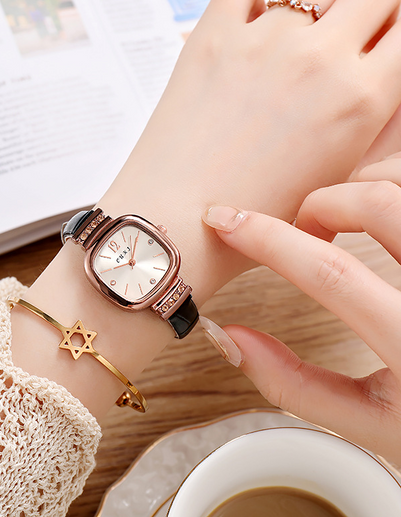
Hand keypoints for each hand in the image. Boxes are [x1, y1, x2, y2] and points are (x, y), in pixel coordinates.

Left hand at [99, 0, 400, 304]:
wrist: (176, 222)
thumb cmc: (250, 217)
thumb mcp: (334, 181)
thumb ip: (374, 124)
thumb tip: (380, 79)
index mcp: (360, 99)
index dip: (393, 30)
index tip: (379, 40)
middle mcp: (318, 59)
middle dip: (371, 2)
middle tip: (350, 25)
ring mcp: (262, 42)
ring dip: (320, 1)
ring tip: (302, 33)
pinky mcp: (212, 38)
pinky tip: (255, 23)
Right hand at [201, 151, 400, 463]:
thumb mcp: (373, 423)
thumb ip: (296, 385)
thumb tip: (231, 339)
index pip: (331, 274)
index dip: (267, 240)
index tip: (226, 221)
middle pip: (378, 204)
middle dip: (321, 203)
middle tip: (302, 224)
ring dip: (364, 186)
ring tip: (345, 213)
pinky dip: (390, 186)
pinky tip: (381, 210)